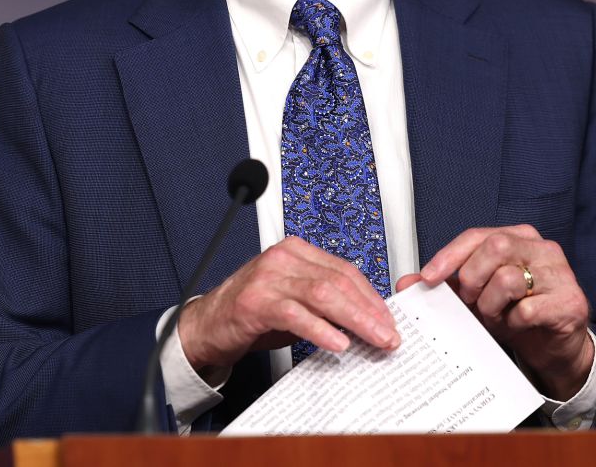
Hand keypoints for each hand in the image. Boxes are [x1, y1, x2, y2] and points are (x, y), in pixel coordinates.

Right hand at [178, 236, 399, 371]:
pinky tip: (338, 343)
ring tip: (373, 339)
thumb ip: (324, 303)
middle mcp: (283, 258)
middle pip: (339, 281)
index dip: (371, 297)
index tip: (388, 320)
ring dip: (355, 320)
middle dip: (369, 311)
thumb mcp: (292, 300)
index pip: (345, 270)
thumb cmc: (251, 312)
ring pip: (323, 295)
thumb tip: (365, 320)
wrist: (206, 325)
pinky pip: (296, 315)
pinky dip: (321, 330)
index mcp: (296, 252)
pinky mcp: (256, 302)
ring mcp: (268, 277)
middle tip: (388, 335)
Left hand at [397, 225, 592, 399]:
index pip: (477, 236)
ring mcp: (559, 273)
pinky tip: (516, 326)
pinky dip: (513, 323)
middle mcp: (541, 248)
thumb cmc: (515, 314)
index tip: (428, 277)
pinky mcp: (570, 301)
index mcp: (518, 237)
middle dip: (472, 278)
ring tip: (495, 316)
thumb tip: (407, 283)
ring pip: (509, 278)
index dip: (449, 256)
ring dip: (491, 305)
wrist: (554, 348)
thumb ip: (445, 286)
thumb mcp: (477, 297)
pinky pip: (528, 309)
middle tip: (470, 301)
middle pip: (494, 247)